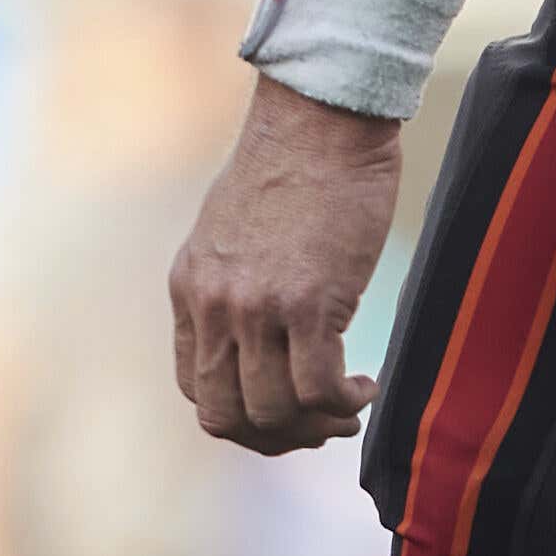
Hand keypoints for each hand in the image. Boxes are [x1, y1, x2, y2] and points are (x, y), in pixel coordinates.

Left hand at [171, 76, 398, 451]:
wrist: (321, 118)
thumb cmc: (293, 165)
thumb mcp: (231, 228)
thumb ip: (232, 282)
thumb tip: (257, 333)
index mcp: (190, 285)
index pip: (195, 387)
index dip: (241, 414)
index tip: (283, 407)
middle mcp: (213, 303)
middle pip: (224, 417)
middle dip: (273, 437)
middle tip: (317, 422)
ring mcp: (257, 306)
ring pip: (272, 413)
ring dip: (316, 424)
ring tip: (349, 404)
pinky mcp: (308, 303)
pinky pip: (319, 390)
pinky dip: (346, 403)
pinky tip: (365, 383)